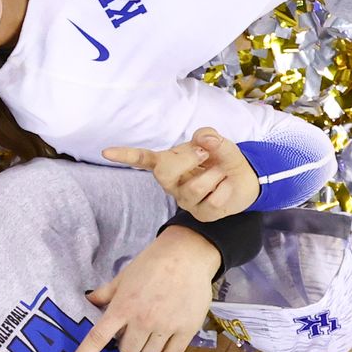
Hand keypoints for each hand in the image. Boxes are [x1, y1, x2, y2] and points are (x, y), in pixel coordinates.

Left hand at [68, 227, 220, 351]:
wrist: (187, 255)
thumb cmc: (152, 264)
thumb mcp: (123, 277)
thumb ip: (105, 293)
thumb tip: (88, 300)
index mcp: (123, 307)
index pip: (98, 336)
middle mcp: (142, 320)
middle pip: (126, 350)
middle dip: (126, 345)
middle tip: (132, 333)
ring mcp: (165, 326)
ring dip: (144, 351)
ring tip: (148, 338)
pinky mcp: (186, 330)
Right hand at [104, 128, 259, 222]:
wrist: (246, 181)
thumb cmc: (222, 159)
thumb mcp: (219, 142)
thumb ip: (212, 138)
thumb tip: (205, 139)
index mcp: (170, 162)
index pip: (144, 159)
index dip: (125, 156)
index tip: (106, 152)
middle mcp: (173, 182)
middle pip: (164, 172)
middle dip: (187, 159)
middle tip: (205, 153)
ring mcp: (185, 199)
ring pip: (194, 188)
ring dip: (215, 175)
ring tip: (222, 171)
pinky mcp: (201, 214)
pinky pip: (214, 201)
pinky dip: (227, 188)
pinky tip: (226, 187)